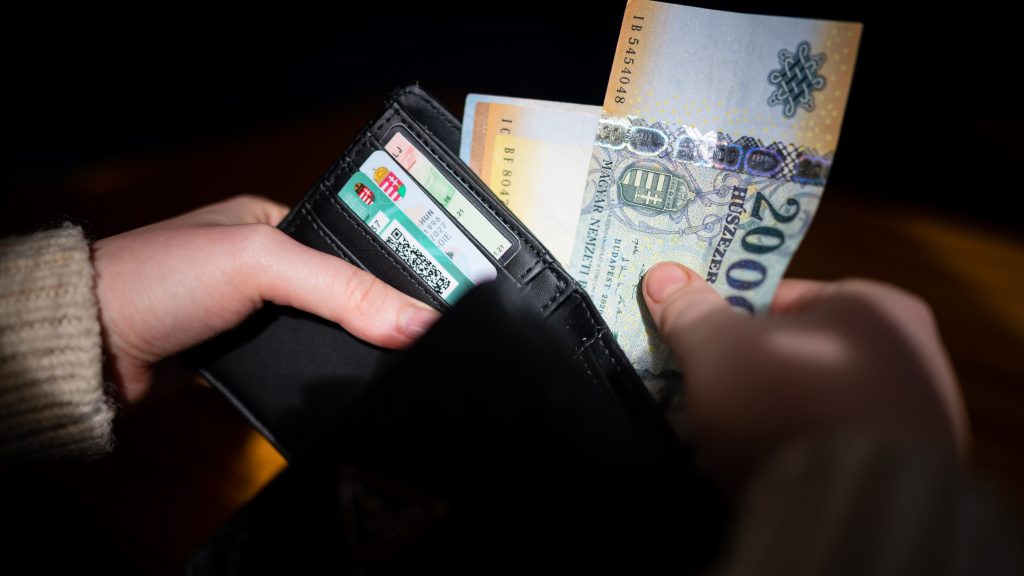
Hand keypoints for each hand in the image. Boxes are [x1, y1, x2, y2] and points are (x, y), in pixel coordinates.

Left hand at [92, 195, 438, 408]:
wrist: (91, 349)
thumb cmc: (159, 279)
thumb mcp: (262, 265)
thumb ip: (344, 289)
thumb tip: (419, 321)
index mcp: (273, 222)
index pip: (355, 239)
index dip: (398, 262)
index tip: (445, 289)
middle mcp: (265, 265)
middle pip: (345, 290)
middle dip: (377, 313)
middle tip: (427, 333)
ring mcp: (254, 314)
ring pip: (325, 334)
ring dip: (345, 349)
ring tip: (394, 361)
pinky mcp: (244, 358)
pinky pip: (299, 368)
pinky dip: (316, 377)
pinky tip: (341, 382)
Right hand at [642, 262, 967, 487]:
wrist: (848, 510)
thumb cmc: (787, 402)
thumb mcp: (718, 347)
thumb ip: (690, 311)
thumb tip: (662, 275)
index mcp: (878, 306)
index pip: (784, 298)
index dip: (732, 318)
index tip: (701, 344)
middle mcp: (915, 354)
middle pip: (801, 353)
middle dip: (753, 375)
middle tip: (710, 395)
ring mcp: (918, 418)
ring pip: (817, 405)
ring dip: (775, 419)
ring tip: (732, 441)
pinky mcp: (909, 474)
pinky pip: (836, 448)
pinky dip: (803, 455)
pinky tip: (770, 472)